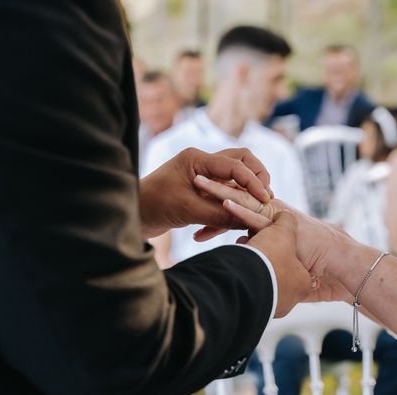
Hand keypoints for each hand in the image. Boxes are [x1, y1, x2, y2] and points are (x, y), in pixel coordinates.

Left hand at [140, 147, 272, 237]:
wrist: (131, 216)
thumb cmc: (153, 206)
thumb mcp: (188, 211)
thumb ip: (219, 213)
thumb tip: (248, 219)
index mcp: (197, 159)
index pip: (235, 165)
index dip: (253, 182)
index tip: (265, 199)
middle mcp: (201, 164)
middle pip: (240, 162)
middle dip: (255, 180)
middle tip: (265, 198)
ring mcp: (201, 177)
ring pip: (233, 183)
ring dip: (239, 200)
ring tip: (248, 217)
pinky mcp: (200, 192)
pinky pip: (222, 198)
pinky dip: (223, 213)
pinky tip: (208, 233)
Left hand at [193, 176, 357, 301]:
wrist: (343, 266)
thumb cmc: (315, 266)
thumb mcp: (279, 260)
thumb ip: (260, 252)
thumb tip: (242, 251)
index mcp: (268, 218)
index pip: (238, 207)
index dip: (216, 202)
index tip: (196, 199)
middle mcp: (272, 212)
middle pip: (237, 196)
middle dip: (213, 189)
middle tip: (189, 182)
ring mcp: (278, 217)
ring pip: (244, 200)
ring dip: (220, 191)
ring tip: (197, 183)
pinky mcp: (285, 225)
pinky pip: (259, 217)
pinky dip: (240, 210)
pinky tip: (223, 204)